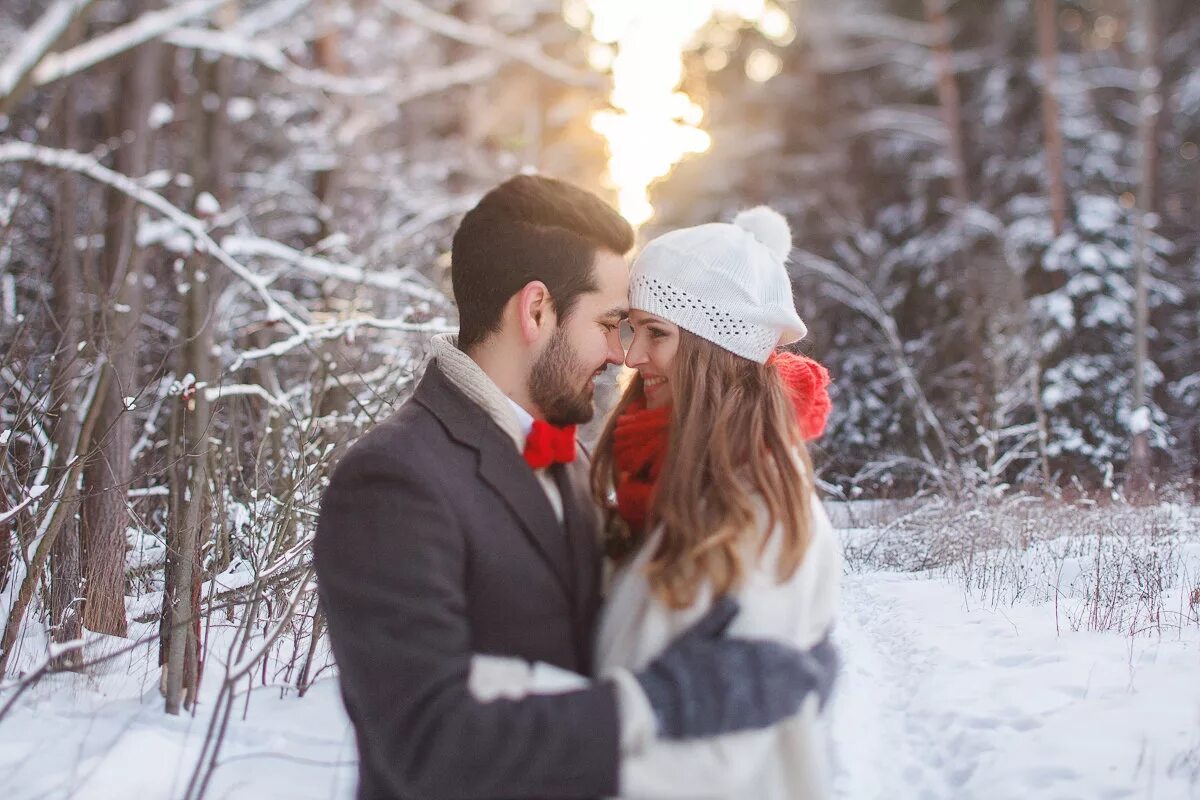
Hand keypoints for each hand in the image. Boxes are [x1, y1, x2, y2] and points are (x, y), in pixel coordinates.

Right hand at [634, 597, 839, 739]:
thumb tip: (736, 599)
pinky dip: (794, 706)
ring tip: (821, 678)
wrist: (660, 703)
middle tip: (830, 655)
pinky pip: (778, 714)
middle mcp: (752, 677)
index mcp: (742, 652)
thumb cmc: (675, 667)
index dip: (807, 644)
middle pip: (796, 672)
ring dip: (809, 686)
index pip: (785, 649)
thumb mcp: (694, 636)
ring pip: (792, 694)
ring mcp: (751, 701)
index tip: (824, 635)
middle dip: (816, 663)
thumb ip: (718, 619)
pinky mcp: (746, 721)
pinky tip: (803, 703)